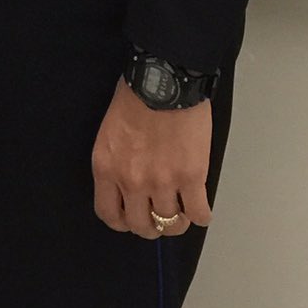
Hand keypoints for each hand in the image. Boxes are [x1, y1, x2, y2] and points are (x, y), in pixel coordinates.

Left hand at [92, 79, 213, 239]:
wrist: (163, 81)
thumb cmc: (135, 96)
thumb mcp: (110, 132)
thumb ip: (117, 161)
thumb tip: (129, 183)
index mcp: (106, 168)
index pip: (109, 214)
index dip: (123, 222)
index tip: (132, 219)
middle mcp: (131, 181)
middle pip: (141, 225)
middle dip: (151, 227)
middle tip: (159, 219)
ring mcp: (162, 182)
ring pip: (170, 223)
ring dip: (177, 221)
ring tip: (182, 212)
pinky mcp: (191, 178)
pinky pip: (198, 213)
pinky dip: (201, 216)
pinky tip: (201, 210)